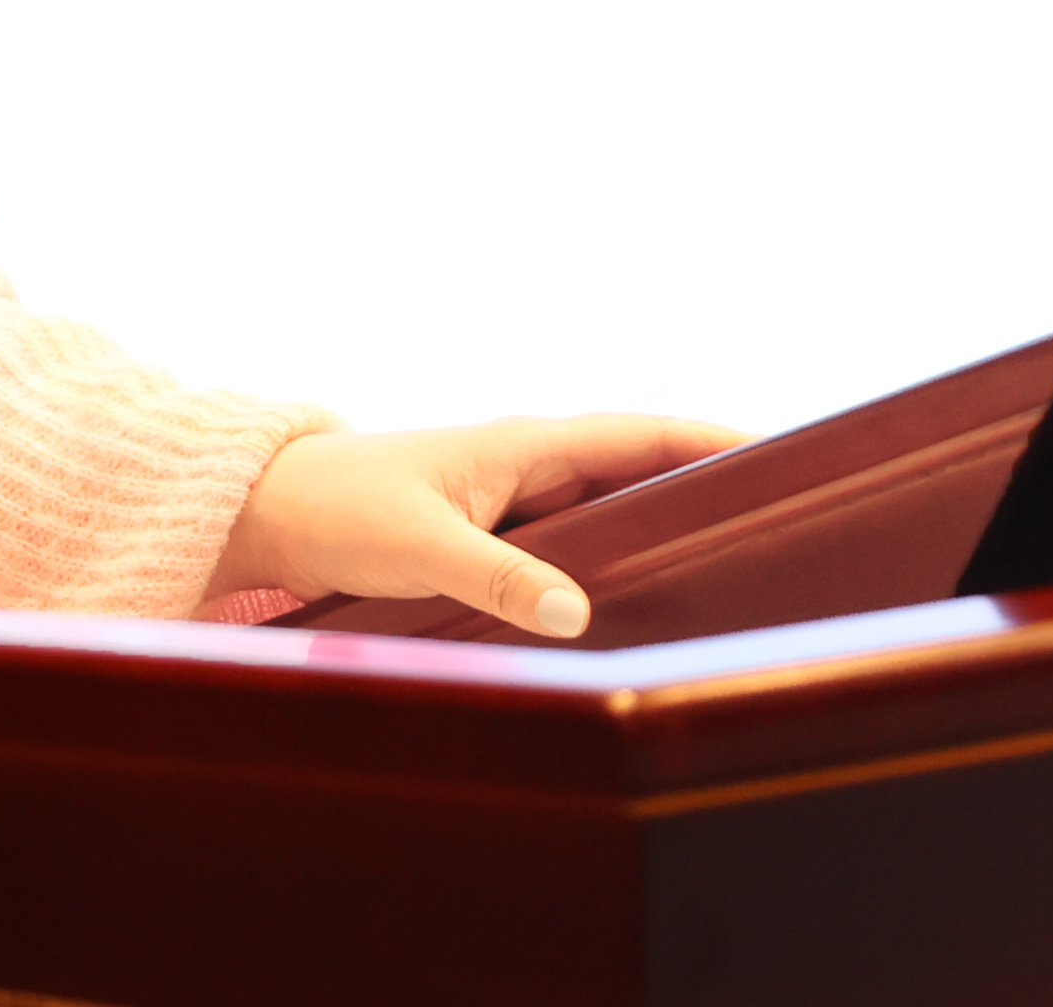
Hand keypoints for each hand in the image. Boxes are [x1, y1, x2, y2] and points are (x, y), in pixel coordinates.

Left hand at [207, 414, 745, 640]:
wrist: (270, 509)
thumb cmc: (340, 511)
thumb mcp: (421, 548)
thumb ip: (498, 580)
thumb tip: (579, 616)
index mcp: (525, 445)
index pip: (642, 436)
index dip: (712, 441)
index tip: (782, 454)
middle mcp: (529, 463)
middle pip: (640, 471)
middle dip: (706, 486)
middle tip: (782, 521)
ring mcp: (513, 498)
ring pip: (609, 509)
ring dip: (661, 527)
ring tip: (733, 563)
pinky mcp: (493, 534)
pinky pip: (574, 541)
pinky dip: (614, 560)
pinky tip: (640, 600)